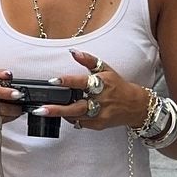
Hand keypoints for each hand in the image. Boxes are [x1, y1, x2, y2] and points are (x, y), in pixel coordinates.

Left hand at [34, 49, 149, 132]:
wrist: (135, 106)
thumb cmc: (118, 86)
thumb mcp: (106, 69)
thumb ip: (88, 60)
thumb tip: (73, 51)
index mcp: (101, 84)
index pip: (81, 82)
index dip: (66, 81)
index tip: (52, 81)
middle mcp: (100, 101)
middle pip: (76, 107)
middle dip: (57, 109)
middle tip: (40, 110)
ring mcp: (99, 115)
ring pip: (75, 117)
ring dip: (61, 114)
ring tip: (46, 110)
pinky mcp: (98, 125)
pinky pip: (80, 123)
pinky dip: (72, 118)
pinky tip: (67, 113)